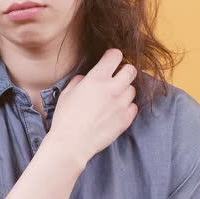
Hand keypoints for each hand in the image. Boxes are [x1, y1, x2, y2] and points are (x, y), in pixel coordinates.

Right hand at [47, 48, 138, 163]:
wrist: (72, 143)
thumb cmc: (66, 118)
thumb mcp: (67, 92)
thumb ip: (80, 80)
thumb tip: (86, 77)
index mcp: (97, 78)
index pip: (115, 55)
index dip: (113, 56)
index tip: (109, 61)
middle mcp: (113, 88)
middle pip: (131, 70)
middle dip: (124, 71)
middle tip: (116, 78)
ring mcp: (121, 104)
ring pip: (133, 89)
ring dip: (125, 90)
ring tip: (113, 97)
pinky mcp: (126, 119)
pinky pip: (133, 107)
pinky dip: (127, 107)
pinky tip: (116, 111)